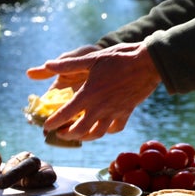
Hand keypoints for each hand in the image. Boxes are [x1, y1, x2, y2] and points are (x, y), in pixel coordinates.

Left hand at [25, 42, 161, 140]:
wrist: (148, 62)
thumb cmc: (118, 58)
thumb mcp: (91, 59)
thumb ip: (67, 65)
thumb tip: (46, 65)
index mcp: (88, 94)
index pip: (64, 114)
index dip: (52, 123)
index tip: (46, 127)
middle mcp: (100, 107)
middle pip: (80, 131)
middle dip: (67, 135)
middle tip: (60, 133)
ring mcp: (114, 112)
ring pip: (97, 134)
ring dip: (85, 137)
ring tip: (78, 134)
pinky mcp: (127, 112)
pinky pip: (115, 128)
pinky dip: (107, 131)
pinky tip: (102, 127)